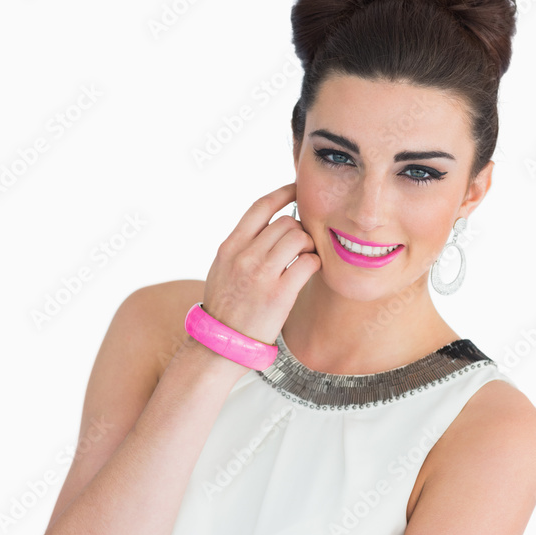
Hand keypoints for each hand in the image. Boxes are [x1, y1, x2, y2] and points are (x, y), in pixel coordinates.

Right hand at [201, 182, 320, 345]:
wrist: (221, 345)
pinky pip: (307, 263)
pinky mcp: (279, 294)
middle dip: (299, 229)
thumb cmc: (226, 307)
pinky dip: (313, 263)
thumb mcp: (222, 268)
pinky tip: (308, 272)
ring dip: (308, 246)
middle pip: (285, 222)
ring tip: (304, 258)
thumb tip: (268, 223)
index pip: (260, 206)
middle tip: (300, 245)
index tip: (296, 189)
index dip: (283, 193)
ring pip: (298, 238)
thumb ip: (242, 245)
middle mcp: (244, 256)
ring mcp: (261, 275)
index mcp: (230, 247)